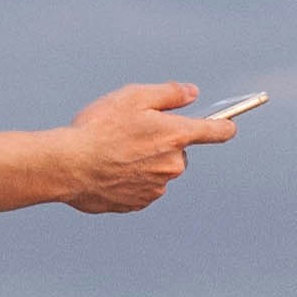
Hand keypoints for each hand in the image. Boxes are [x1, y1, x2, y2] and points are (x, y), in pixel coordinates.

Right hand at [60, 84, 233, 212]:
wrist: (68, 166)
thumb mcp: (133, 96)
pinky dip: (129, 179)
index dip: (224, 126)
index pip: (217, 131)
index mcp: (176, 135)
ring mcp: (157, 187)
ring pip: (159, 171)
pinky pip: (141, 188)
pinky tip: (108, 169)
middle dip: (161, 143)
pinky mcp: (138, 203)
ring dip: (144, 162)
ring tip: (114, 152)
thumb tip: (192, 93)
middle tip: (132, 133)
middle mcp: (173, 165)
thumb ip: (169, 93)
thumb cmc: (98, 128)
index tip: (228, 124)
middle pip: (178, 151)